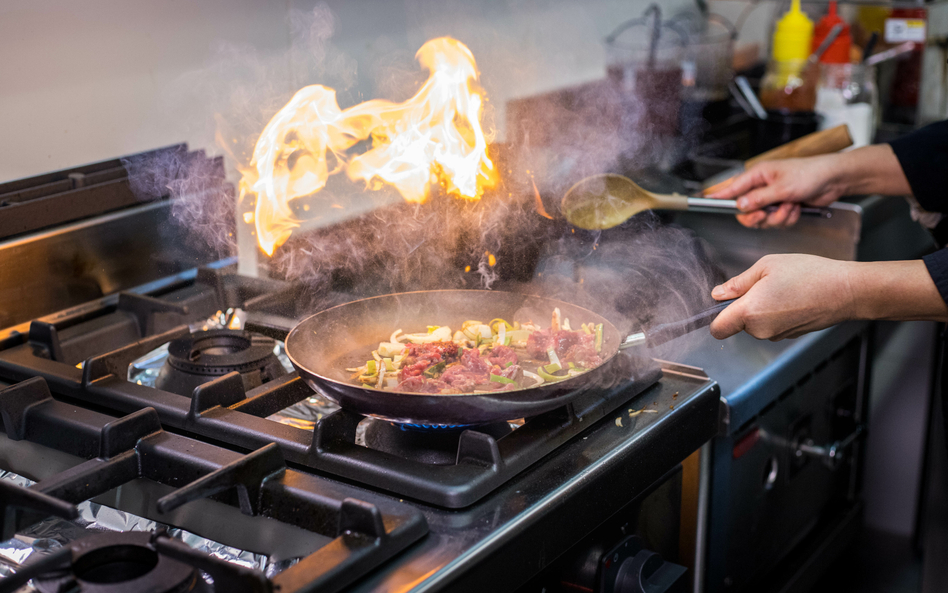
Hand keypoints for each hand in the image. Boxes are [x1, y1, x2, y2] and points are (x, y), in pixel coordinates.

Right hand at [706, 155, 845, 228]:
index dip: (719, 196)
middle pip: (745, 210)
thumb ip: (759, 199)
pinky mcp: (782, 207)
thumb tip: (740, 206)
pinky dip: (787, 218)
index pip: (732, 188)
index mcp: (758, 175)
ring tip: (790, 206)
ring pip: (762, 219)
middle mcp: (762, 187)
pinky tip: (796, 208)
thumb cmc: (810, 174)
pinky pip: (776, 222)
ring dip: (777, 217)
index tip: (705, 202)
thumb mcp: (782, 188)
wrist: (834, 180)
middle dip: (758, 216)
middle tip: (766, 214)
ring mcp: (772, 198)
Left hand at [709, 254, 855, 339]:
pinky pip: (772, 326)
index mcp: (749, 312)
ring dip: (760, 309)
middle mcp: (760, 330)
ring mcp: (776, 335)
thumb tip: (718, 293)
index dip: (716, 316)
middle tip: (762, 284)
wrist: (846, 291)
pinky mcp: (790, 336)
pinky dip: (776, 314)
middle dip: (742, 307)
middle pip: (737, 324)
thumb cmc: (809, 275)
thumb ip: (738, 283)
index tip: (723, 303)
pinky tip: (791, 298)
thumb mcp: (766, 266)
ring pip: (755, 325)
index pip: (717, 328)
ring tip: (781, 289)